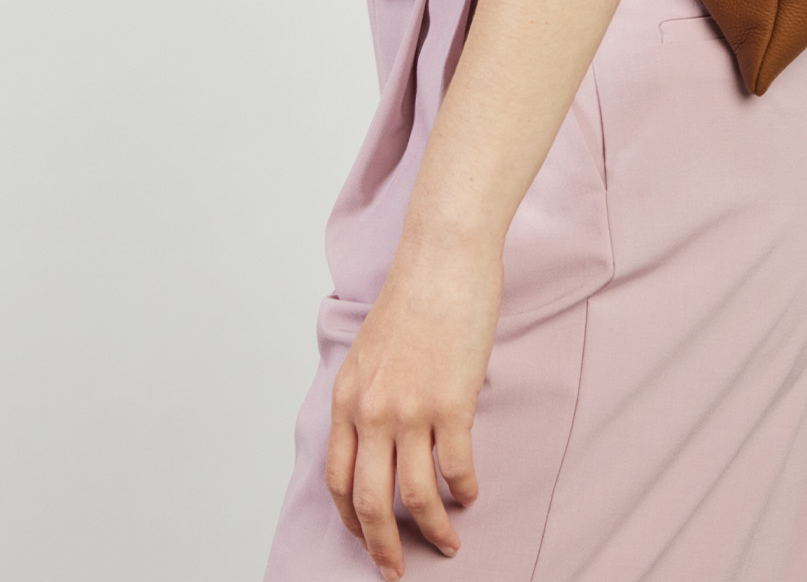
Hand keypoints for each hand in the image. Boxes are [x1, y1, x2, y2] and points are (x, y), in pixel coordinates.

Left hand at [325, 228, 503, 576]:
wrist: (442, 257)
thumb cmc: (414, 293)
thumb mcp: (371, 349)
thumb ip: (369, 394)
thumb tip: (383, 435)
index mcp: (347, 397)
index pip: (336, 479)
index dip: (351, 519)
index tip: (367, 539)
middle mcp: (371, 410)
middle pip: (368, 501)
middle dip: (383, 547)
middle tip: (397, 570)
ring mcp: (410, 409)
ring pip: (414, 496)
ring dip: (432, 529)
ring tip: (448, 542)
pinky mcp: (451, 403)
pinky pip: (455, 467)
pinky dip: (463, 489)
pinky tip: (470, 493)